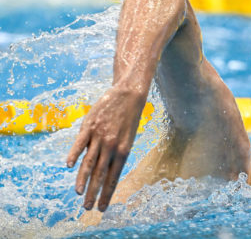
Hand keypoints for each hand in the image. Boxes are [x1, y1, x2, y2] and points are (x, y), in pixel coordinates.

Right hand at [67, 85, 145, 211]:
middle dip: (94, 192)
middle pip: (100, 173)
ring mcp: (99, 135)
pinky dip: (74, 154)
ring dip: (83, 179)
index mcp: (124, 150)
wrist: (129, 94)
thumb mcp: (128, 138)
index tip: (102, 207)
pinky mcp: (89, 125)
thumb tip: (103, 170)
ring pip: (89, 161)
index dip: (107, 193)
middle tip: (89, 208)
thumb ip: (116, 153)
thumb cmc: (129, 119)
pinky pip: (80, 142)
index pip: (113, 177)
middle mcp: (112, 145)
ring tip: (79, 194)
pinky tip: (69, 166)